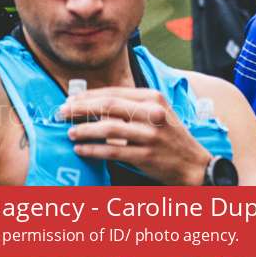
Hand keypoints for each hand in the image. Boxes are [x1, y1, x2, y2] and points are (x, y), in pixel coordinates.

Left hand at [58, 87, 211, 185]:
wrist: (193, 163)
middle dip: (80, 109)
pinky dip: (93, 150)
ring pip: (108, 128)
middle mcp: (153, 113)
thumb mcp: (158, 113)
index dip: (88, 96)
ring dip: (84, 130)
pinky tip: (81, 150)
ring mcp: (150, 135)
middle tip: (61, 114)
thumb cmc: (171, 137)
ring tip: (70, 133)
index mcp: (154, 98)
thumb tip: (95, 104)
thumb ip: (131, 107)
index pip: (114, 93)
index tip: (70, 101)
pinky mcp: (146, 155)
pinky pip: (112, 151)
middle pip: (108, 106)